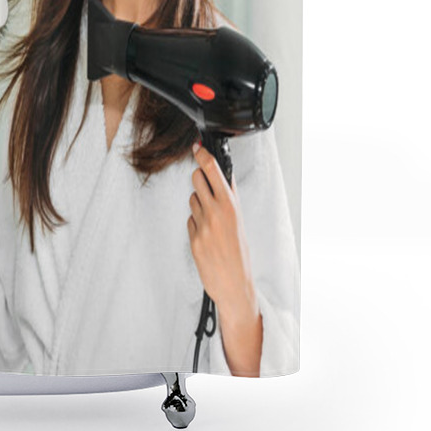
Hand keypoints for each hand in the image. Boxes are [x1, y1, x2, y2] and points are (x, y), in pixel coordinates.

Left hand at [186, 142, 258, 328]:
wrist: (235, 284)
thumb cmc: (241, 254)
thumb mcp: (241, 221)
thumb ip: (231, 198)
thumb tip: (224, 175)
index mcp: (231, 206)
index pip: (213, 171)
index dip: (203, 155)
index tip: (197, 147)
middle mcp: (216, 213)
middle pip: (196, 178)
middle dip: (199, 179)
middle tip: (206, 188)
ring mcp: (203, 225)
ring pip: (192, 199)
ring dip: (199, 204)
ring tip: (212, 221)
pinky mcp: (193, 238)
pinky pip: (190, 219)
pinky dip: (196, 223)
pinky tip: (206, 235)